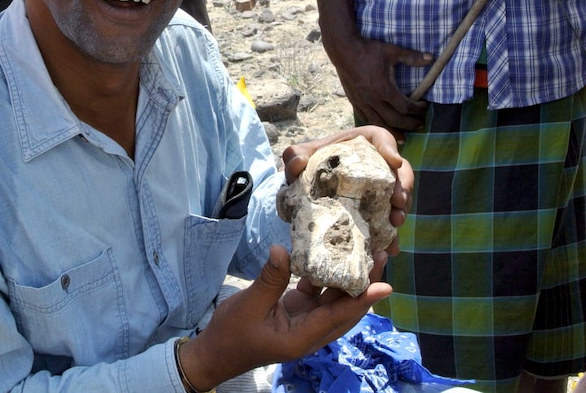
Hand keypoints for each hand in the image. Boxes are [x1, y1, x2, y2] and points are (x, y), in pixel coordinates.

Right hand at [179, 246, 391, 389]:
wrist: (215, 351)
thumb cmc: (231, 334)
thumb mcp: (249, 305)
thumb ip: (270, 279)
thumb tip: (284, 250)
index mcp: (303, 337)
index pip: (339, 316)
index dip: (363, 299)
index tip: (386, 285)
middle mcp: (311, 331)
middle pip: (346, 309)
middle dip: (365, 285)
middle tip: (381, 257)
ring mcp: (305, 322)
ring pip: (335, 301)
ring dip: (349, 280)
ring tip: (365, 253)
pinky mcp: (296, 312)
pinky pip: (318, 294)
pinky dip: (325, 277)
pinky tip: (330, 255)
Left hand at [281, 126, 412, 254]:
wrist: (309, 188)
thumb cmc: (309, 164)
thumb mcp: (300, 156)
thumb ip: (295, 155)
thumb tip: (296, 164)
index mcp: (363, 144)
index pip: (382, 139)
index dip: (390, 148)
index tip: (393, 161)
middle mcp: (379, 165)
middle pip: (400, 171)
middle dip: (403, 186)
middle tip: (398, 201)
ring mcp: (383, 189)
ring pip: (401, 197)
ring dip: (402, 211)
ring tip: (396, 223)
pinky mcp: (381, 211)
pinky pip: (391, 222)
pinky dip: (392, 235)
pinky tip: (390, 248)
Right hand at [325, 36, 431, 140]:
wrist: (343, 50)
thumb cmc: (368, 50)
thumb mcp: (392, 51)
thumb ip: (412, 57)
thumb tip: (431, 58)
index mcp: (384, 89)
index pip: (405, 107)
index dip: (418, 109)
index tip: (425, 106)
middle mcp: (373, 100)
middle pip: (394, 120)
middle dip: (409, 124)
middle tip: (420, 125)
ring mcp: (362, 102)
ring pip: (379, 123)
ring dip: (392, 131)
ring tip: (403, 138)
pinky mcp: (354, 101)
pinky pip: (365, 118)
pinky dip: (375, 124)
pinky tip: (380, 126)